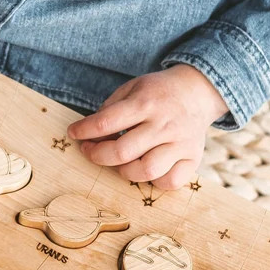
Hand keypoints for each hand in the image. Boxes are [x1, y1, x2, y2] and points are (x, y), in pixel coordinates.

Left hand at [65, 64, 228, 189]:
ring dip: (124, 171)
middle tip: (89, 151)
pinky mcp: (193, 159)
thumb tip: (91, 134)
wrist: (196, 92)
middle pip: (123, 151)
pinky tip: (145, 169)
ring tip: (119, 162)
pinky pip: (170, 182)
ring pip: (147, 170)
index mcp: (145, 103)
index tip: (73, 133)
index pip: (106, 122)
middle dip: (98, 155)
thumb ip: (110, 109)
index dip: (84, 130)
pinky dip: (154, 182)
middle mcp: (164, 124)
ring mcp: (181, 143)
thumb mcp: (131, 88)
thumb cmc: (157, 92)